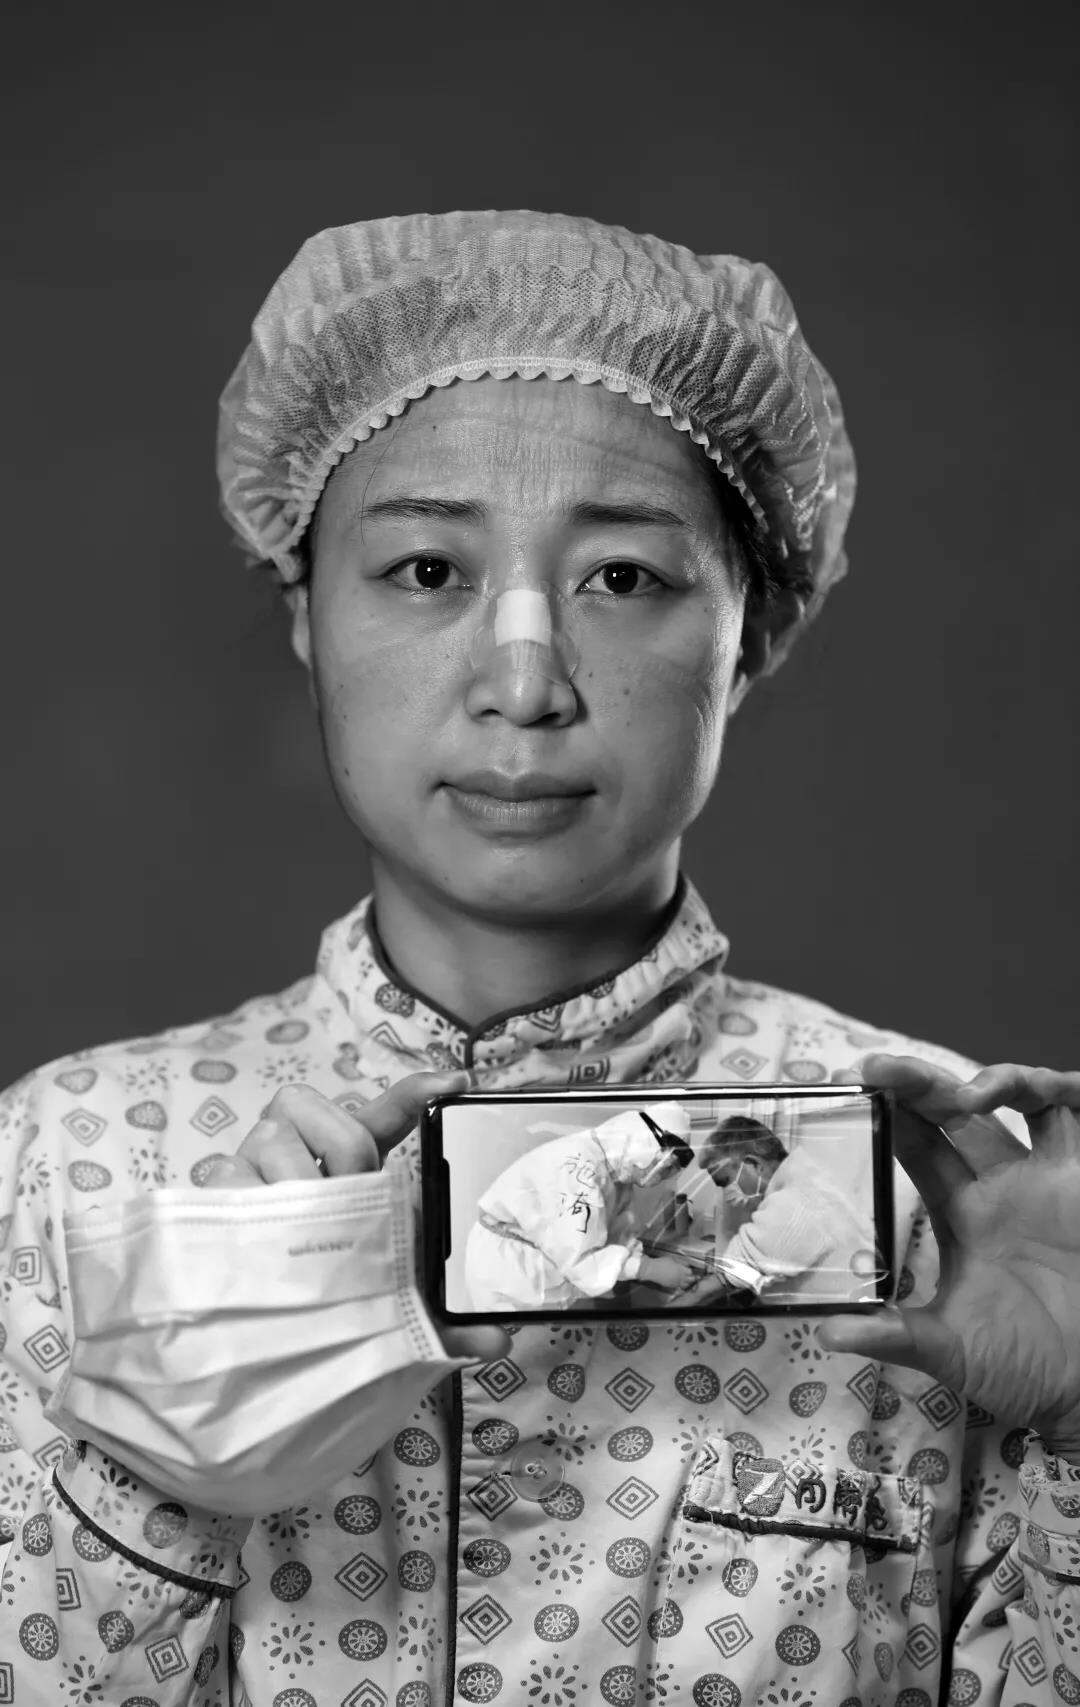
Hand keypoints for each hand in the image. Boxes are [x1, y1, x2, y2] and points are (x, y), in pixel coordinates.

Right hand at [203, 1071, 508, 1364]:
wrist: (240, 1337)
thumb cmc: (321, 1296)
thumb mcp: (380, 1300)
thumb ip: (434, 1316)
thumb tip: (496, 1341)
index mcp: (341, 1163)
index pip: (382, 1116)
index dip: (417, 1094)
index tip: (456, 1083)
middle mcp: (296, 1152)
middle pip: (325, 1116)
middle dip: (344, 1151)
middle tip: (349, 1197)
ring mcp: (249, 1168)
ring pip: (273, 1138)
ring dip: (295, 1183)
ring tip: (301, 1231)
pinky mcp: (212, 1194)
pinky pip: (228, 1173)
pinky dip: (247, 1199)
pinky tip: (258, 1234)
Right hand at [638, 1253, 696, 1291]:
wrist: (653, 1269)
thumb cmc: (661, 1263)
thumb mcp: (673, 1258)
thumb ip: (681, 1262)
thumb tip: (686, 1264)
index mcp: (681, 1269)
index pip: (690, 1271)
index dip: (690, 1270)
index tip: (688, 1268)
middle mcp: (680, 1277)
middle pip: (690, 1279)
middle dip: (691, 1277)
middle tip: (691, 1276)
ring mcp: (676, 1282)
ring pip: (685, 1284)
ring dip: (687, 1282)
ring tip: (687, 1280)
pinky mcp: (671, 1285)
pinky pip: (679, 1286)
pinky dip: (680, 1285)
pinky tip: (679, 1282)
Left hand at [819, 1055, 1079, 1442]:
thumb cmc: (1025, 1369)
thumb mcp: (951, 1351)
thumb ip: (895, 1336)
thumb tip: (828, 1333)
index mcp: (963, 1212)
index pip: (919, 1145)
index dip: (892, 1112)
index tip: (856, 1085)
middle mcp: (1003, 1185)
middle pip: (959, 1110)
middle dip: (922, 1082)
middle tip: (880, 1067)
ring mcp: (1050, 1180)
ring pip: (1025, 1101)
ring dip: (996, 1080)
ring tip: (966, 1093)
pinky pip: (1077, 1116)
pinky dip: (1063, 1089)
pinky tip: (1041, 1089)